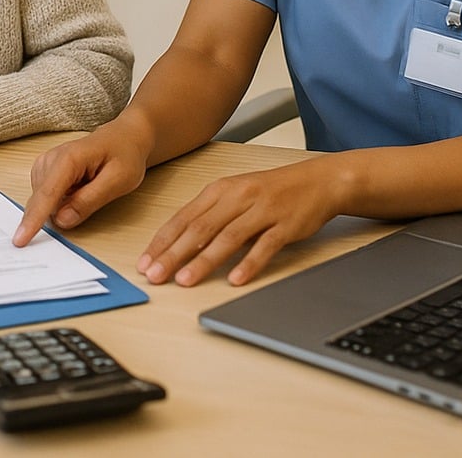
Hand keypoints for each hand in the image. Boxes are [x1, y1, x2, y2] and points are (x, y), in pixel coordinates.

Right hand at [12, 123, 149, 246]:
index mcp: (68, 159)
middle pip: (42, 201)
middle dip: (58, 213)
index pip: (46, 195)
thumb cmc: (124, 155)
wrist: (124, 137)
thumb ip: (89, 201)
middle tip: (91, 196)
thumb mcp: (118, 181)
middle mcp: (50, 159)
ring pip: (43, 202)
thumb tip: (61, 221)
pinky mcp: (45, 172)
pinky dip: (60, 203)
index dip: (33, 220)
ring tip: (90, 188)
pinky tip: (80, 190)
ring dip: (62, 207)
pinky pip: (46, 199)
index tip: (20, 239)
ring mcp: (45, 165)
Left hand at [139, 156, 349, 287]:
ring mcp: (262, 210)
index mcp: (219, 190)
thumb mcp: (234, 196)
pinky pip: (265, 246)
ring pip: (228, 237)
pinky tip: (235, 279)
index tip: (144, 263)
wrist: (317, 180)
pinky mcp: (285, 224)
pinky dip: (249, 263)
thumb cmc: (271, 191)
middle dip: (174, 254)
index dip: (162, 242)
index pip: (183, 218)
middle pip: (199, 228)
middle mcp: (237, 197)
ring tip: (185, 280)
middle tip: (155, 276)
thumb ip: (209, 216)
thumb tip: (176, 244)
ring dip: (204, 260)